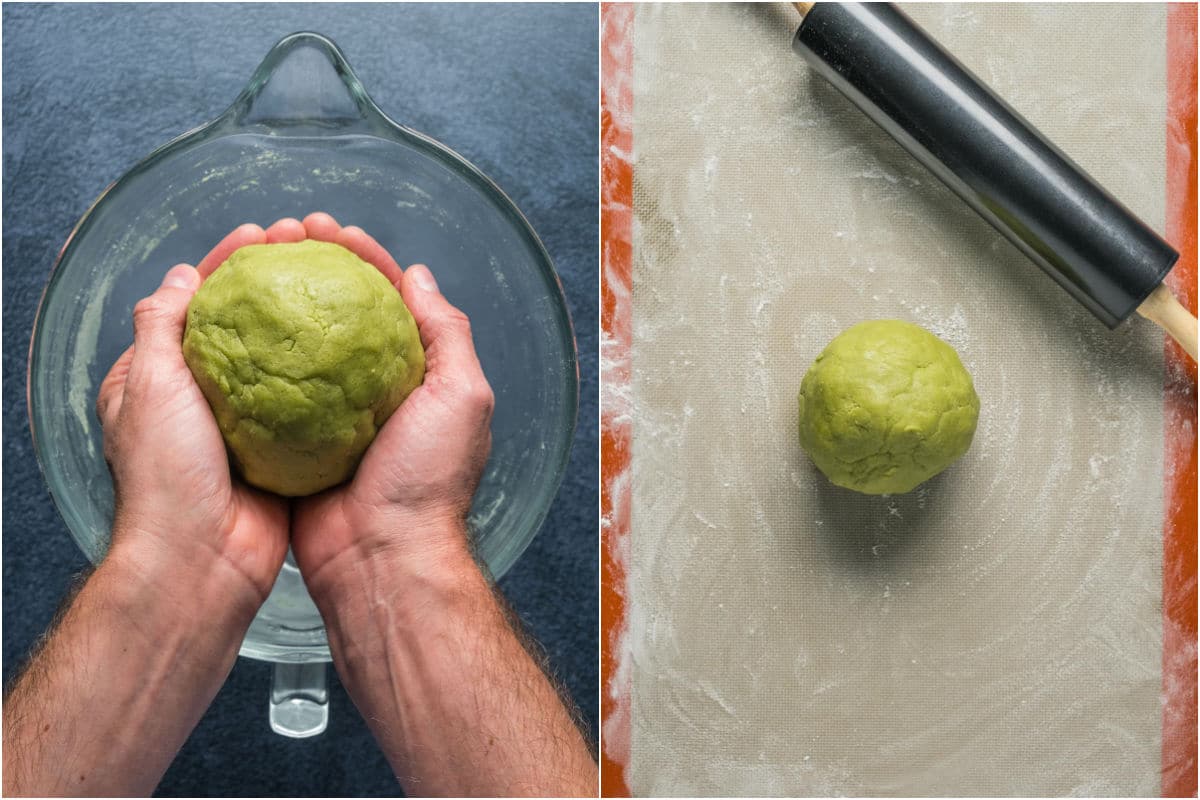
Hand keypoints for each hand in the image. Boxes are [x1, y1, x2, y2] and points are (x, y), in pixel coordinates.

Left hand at [95, 221, 302, 617]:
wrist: (204, 560)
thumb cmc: (166, 475)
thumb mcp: (150, 385)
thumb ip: (162, 327)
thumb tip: (181, 277)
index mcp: (162, 380)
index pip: (198, 303)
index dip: (229, 263)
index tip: (266, 235)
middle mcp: (206, 398)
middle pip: (246, 323)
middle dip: (278, 279)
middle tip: (310, 244)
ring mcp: (248, 424)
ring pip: (283, 357)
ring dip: (308, 318)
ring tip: (340, 278)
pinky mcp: (285, 448)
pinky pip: (312, 398)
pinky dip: (332, 368)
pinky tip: (358, 341)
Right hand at [278, 213, 495, 594]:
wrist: (380, 556)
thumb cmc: (427, 479)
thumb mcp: (462, 395)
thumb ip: (446, 333)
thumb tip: (419, 275)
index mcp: (415, 375)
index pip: (389, 299)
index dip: (363, 258)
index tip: (330, 229)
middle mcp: (372, 389)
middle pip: (338, 312)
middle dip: (312, 267)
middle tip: (282, 234)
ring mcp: (329, 414)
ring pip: (300, 345)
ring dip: (278, 302)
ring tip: (251, 263)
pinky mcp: (291, 440)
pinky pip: (267, 389)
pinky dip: (252, 356)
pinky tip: (228, 325)